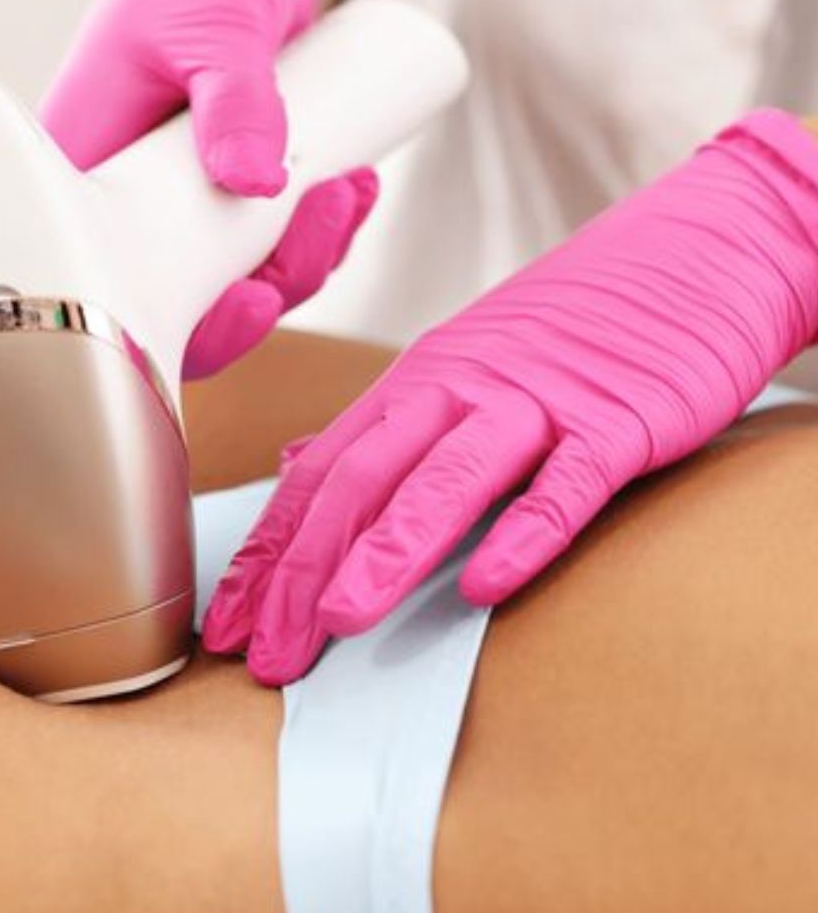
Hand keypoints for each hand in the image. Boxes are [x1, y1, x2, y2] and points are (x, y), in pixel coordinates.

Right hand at [40, 0, 362, 375]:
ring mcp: (180, 209)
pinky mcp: (225, 199)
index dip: (193, 324)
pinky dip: (322, 229)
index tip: (257, 297)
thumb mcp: (205, 23)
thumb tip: (252, 184)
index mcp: (89, 177)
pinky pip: (275, 245)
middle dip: (279, 275)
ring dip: (312, 251)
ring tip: (349, 187)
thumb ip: (230, 97)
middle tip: (327, 209)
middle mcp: (129, 208)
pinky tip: (352, 190)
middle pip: (198, 303)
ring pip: (245, 279)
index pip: (123, 292)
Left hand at [203, 109, 817, 683]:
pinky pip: (566, 482)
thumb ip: (382, 427)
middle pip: (361, 480)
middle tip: (264, 655)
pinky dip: (524, 532)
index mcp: (415, 383)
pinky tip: (484, 587)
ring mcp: (539, 401)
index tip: (226, 624)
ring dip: (387, 551)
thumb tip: (297, 463)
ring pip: (446, 477)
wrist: (687, 258)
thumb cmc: (564, 333)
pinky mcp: (620, 419)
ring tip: (336, 622)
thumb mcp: (458, 368)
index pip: (319, 474)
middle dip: (302, 569)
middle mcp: (460, 389)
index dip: (267, 552)